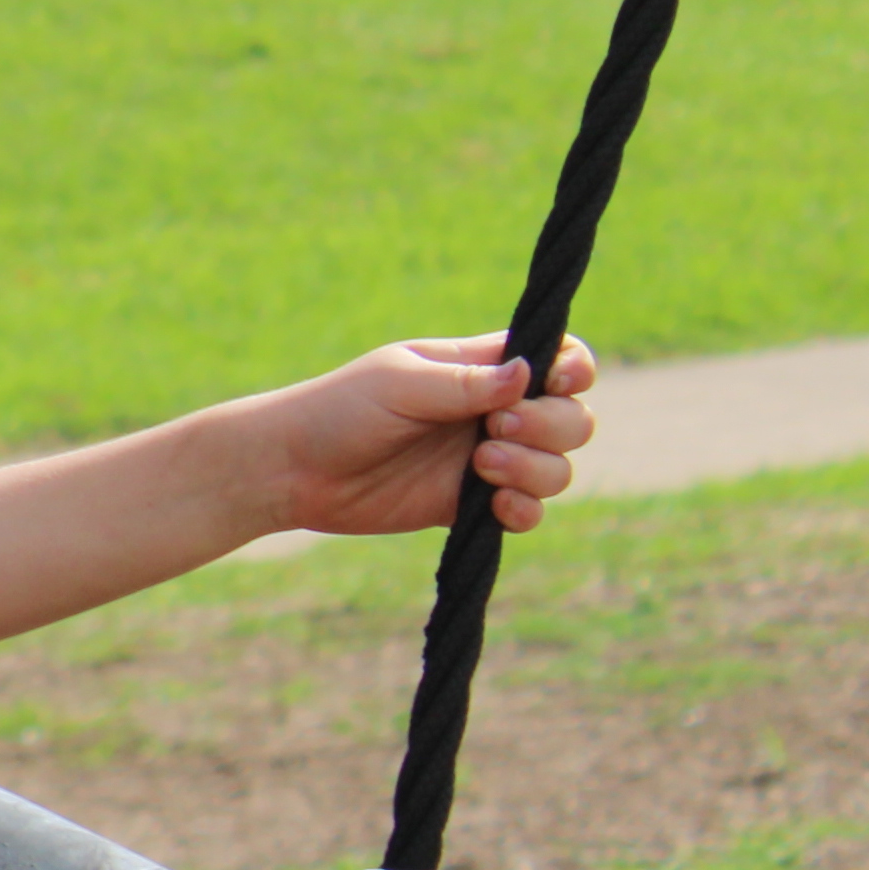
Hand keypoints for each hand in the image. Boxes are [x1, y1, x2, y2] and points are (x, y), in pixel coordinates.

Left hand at [266, 332, 601, 539]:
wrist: (293, 469)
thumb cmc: (339, 410)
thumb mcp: (400, 383)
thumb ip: (465, 383)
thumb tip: (529, 373)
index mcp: (482, 367)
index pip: (559, 359)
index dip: (575, 369)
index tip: (557, 381)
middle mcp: (494, 412)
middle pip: (572, 418)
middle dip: (550, 425)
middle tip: (493, 429)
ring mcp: (486, 460)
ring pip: (557, 467)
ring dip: (536, 468)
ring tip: (480, 464)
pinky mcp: (470, 505)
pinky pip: (527, 510)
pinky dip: (525, 509)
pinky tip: (494, 506)